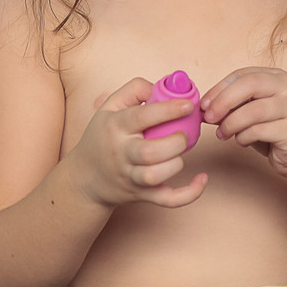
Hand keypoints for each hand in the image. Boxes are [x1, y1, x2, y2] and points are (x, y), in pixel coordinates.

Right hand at [65, 77, 207, 208]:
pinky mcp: (142, 195)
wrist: (84, 178)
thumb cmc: (103, 136)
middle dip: (174, 142)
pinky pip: (167, 200)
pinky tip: (201, 180)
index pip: (141, 117)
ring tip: (180, 153)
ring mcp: (131, 177)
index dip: (168, 109)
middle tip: (183, 134)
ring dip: (175, 165)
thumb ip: (135, 89)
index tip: (188, 105)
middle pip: (149, 152)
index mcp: (116, 127)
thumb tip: (161, 86)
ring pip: (155, 177)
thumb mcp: (110, 106)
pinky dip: (188, 194)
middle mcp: (122, 153)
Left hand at [200, 67, 286, 182]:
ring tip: (222, 134)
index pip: (243, 74)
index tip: (204, 104)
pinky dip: (243, 137)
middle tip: (208, 117)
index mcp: (278, 77)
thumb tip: (205, 106)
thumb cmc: (273, 132)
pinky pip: (259, 131)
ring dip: (231, 123)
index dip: (220, 88)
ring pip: (253, 110)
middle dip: (223, 101)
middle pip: (250, 84)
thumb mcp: (252, 113)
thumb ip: (234, 105)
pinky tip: (241, 141)